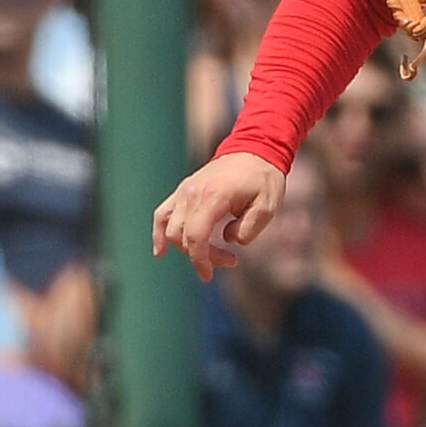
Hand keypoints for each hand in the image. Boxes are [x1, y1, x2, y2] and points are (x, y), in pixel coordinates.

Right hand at [150, 151, 284, 281]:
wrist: (254, 151)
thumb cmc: (263, 180)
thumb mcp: (267, 208)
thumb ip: (248, 230)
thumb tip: (228, 240)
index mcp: (214, 196)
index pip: (195, 236)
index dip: (199, 260)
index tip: (208, 275)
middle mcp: (193, 193)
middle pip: (183, 236)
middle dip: (202, 256)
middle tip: (230, 260)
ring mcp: (185, 191)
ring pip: (172, 229)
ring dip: (188, 248)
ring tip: (213, 255)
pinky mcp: (183, 190)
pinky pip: (162, 213)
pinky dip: (159, 233)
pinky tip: (160, 251)